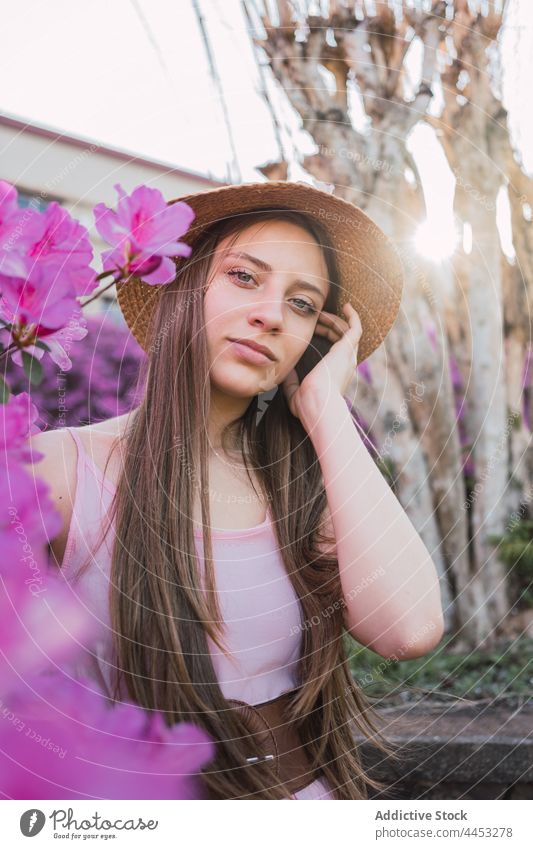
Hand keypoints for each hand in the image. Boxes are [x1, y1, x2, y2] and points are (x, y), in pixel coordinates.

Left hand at [281, 302, 361, 423]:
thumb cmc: (307, 404)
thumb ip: (292, 381)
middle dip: (329, 325)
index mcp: (336, 374)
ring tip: (322, 312)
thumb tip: (286, 370)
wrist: (317, 404)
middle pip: (342, 338)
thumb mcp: (294, 392)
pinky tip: (346, 305)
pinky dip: (353, 316)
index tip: (313, 328)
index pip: (335, 350)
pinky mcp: (347, 349)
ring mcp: (348, 356)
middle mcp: (346, 364)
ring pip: (347, 331)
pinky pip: (355, 328)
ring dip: (335, 320)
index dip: (325, 336)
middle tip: (316, 317)